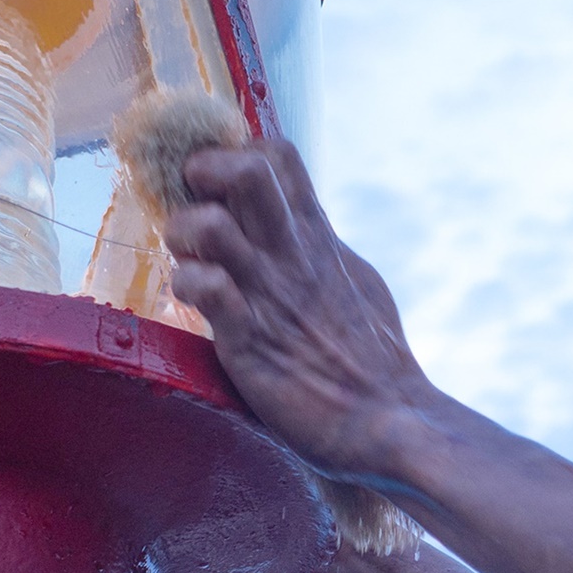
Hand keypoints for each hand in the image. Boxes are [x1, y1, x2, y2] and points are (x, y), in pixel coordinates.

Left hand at [161, 139, 435, 485]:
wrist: (388, 420)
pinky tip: (193, 301)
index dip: (236, 153)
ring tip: (187, 256)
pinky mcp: (249, 338)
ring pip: (211, 226)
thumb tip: (304, 226)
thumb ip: (323, 249)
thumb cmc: (374, 358)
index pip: (277, 156)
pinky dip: (187, 284)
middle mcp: (292, 254)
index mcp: (318, 236)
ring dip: (183, 233)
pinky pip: (205, 288)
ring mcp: (270, 293)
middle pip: (247, 170)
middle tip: (191, 201)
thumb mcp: (355, 282)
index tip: (218, 182)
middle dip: (204, 171)